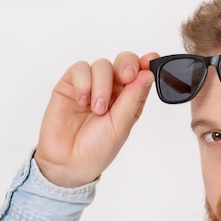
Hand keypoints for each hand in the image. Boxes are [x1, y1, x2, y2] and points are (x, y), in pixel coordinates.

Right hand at [34, 51, 157, 186]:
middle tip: (127, 76)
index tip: (151, 60)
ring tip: (97, 109)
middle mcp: (111, 90)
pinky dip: (83, 83)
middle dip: (127, 65)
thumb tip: (148, 74)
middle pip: (123, 62)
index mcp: (129, 99)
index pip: (141, 74)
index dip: (147, 64)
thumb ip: (133, 98)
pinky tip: (82, 101)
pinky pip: (80, 69)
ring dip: (102, 85)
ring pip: (102, 65)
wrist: (68, 161)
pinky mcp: (70, 85)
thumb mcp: (121, 125)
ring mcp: (91, 86)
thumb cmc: (97, 148)